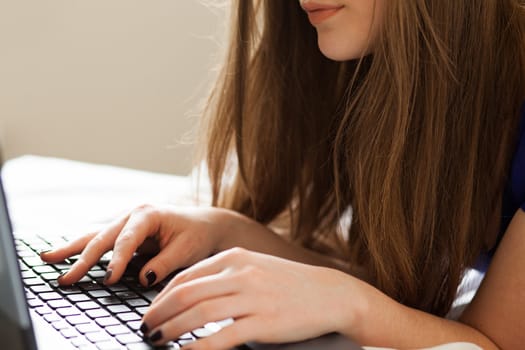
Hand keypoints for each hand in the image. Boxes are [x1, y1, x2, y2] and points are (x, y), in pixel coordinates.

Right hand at [40, 204, 231, 285]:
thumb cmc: (197, 235)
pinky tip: (63, 255)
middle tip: (66, 279)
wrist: (205, 225)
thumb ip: (164, 264)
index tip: (108, 279)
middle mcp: (132, 215)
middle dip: (83, 259)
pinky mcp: (123, 233)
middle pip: (103, 237)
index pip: (127, 240)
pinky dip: (82, 249)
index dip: (116, 260)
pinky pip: (100, 241)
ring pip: (95, 236)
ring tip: (47, 259)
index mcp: (148, 214)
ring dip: (72, 249)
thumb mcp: (187, 250)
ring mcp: (125, 223)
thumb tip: (142, 279)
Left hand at [141, 247, 364, 348]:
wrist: (329, 294)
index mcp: (235, 257)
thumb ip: (223, 275)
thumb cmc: (288, 283)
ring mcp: (253, 297)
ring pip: (199, 313)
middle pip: (187, 293)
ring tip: (156, 339)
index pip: (186, 276)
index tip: (150, 311)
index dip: (162, 296)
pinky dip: (198, 347)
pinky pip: (222, 336)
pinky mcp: (264, 322)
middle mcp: (240, 273)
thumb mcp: (254, 267)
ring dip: (172, 328)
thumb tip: (189, 294)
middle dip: (159, 313)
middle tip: (145, 328)